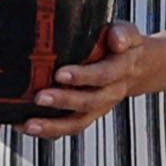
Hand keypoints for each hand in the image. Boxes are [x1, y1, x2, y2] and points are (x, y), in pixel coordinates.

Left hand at [21, 24, 157, 139]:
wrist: (137, 69)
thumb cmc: (125, 47)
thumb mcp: (128, 34)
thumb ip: (122, 34)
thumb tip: (116, 39)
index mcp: (121, 69)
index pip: (104, 75)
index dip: (83, 76)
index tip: (60, 74)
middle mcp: (110, 92)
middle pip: (88, 102)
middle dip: (63, 101)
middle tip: (40, 97)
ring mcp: (98, 107)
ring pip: (78, 121)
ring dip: (53, 125)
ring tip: (30, 124)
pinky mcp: (87, 115)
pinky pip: (70, 128)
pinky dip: (49, 131)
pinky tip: (28, 127)